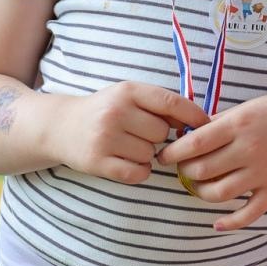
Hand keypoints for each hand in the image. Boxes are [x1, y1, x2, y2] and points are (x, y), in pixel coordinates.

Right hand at [49, 81, 208, 184]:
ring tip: (129, 146)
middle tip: (141, 135)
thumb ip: (160, 104)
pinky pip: (137, 174)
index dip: (193, 115)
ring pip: (150, 155)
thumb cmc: (105, 111)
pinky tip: (128, 162)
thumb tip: (198, 122)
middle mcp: (115, 112)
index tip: (205, 125)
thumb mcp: (129, 96)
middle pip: (162, 133)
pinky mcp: (96, 162)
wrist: (61, 126)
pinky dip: (139, 172)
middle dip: (159, 137)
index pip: (171, 103)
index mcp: (127, 91)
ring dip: (147, 155)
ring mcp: (104, 138)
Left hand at [159, 93, 266, 230]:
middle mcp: (249, 149)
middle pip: (202, 170)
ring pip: (219, 194)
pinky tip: (217, 223)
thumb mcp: (247, 107)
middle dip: (185, 172)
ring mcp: (262, 172)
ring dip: (201, 192)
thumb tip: (188, 137)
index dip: (172, 153)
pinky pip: (249, 213)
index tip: (163, 156)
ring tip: (199, 185)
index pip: (195, 144)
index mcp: (239, 125)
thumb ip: (218, 122)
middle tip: (183, 168)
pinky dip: (231, 223)